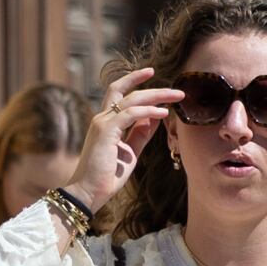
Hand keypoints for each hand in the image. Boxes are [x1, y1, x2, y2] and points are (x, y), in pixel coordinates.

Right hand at [73, 68, 172, 211]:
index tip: (151, 74)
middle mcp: (102, 118)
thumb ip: (141, 133)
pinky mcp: (105, 132)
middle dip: (149, 85)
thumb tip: (156, 117)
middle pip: (123, 90)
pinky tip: (163, 113)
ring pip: (130, 99)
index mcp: (107, 122)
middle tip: (175, 89)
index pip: (118, 93)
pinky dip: (148, 111)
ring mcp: (102, 123)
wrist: (90, 192)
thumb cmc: (108, 174)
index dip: (134, 81)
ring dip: (156, 96)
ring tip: (176, 97)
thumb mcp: (131, 151)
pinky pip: (129, 114)